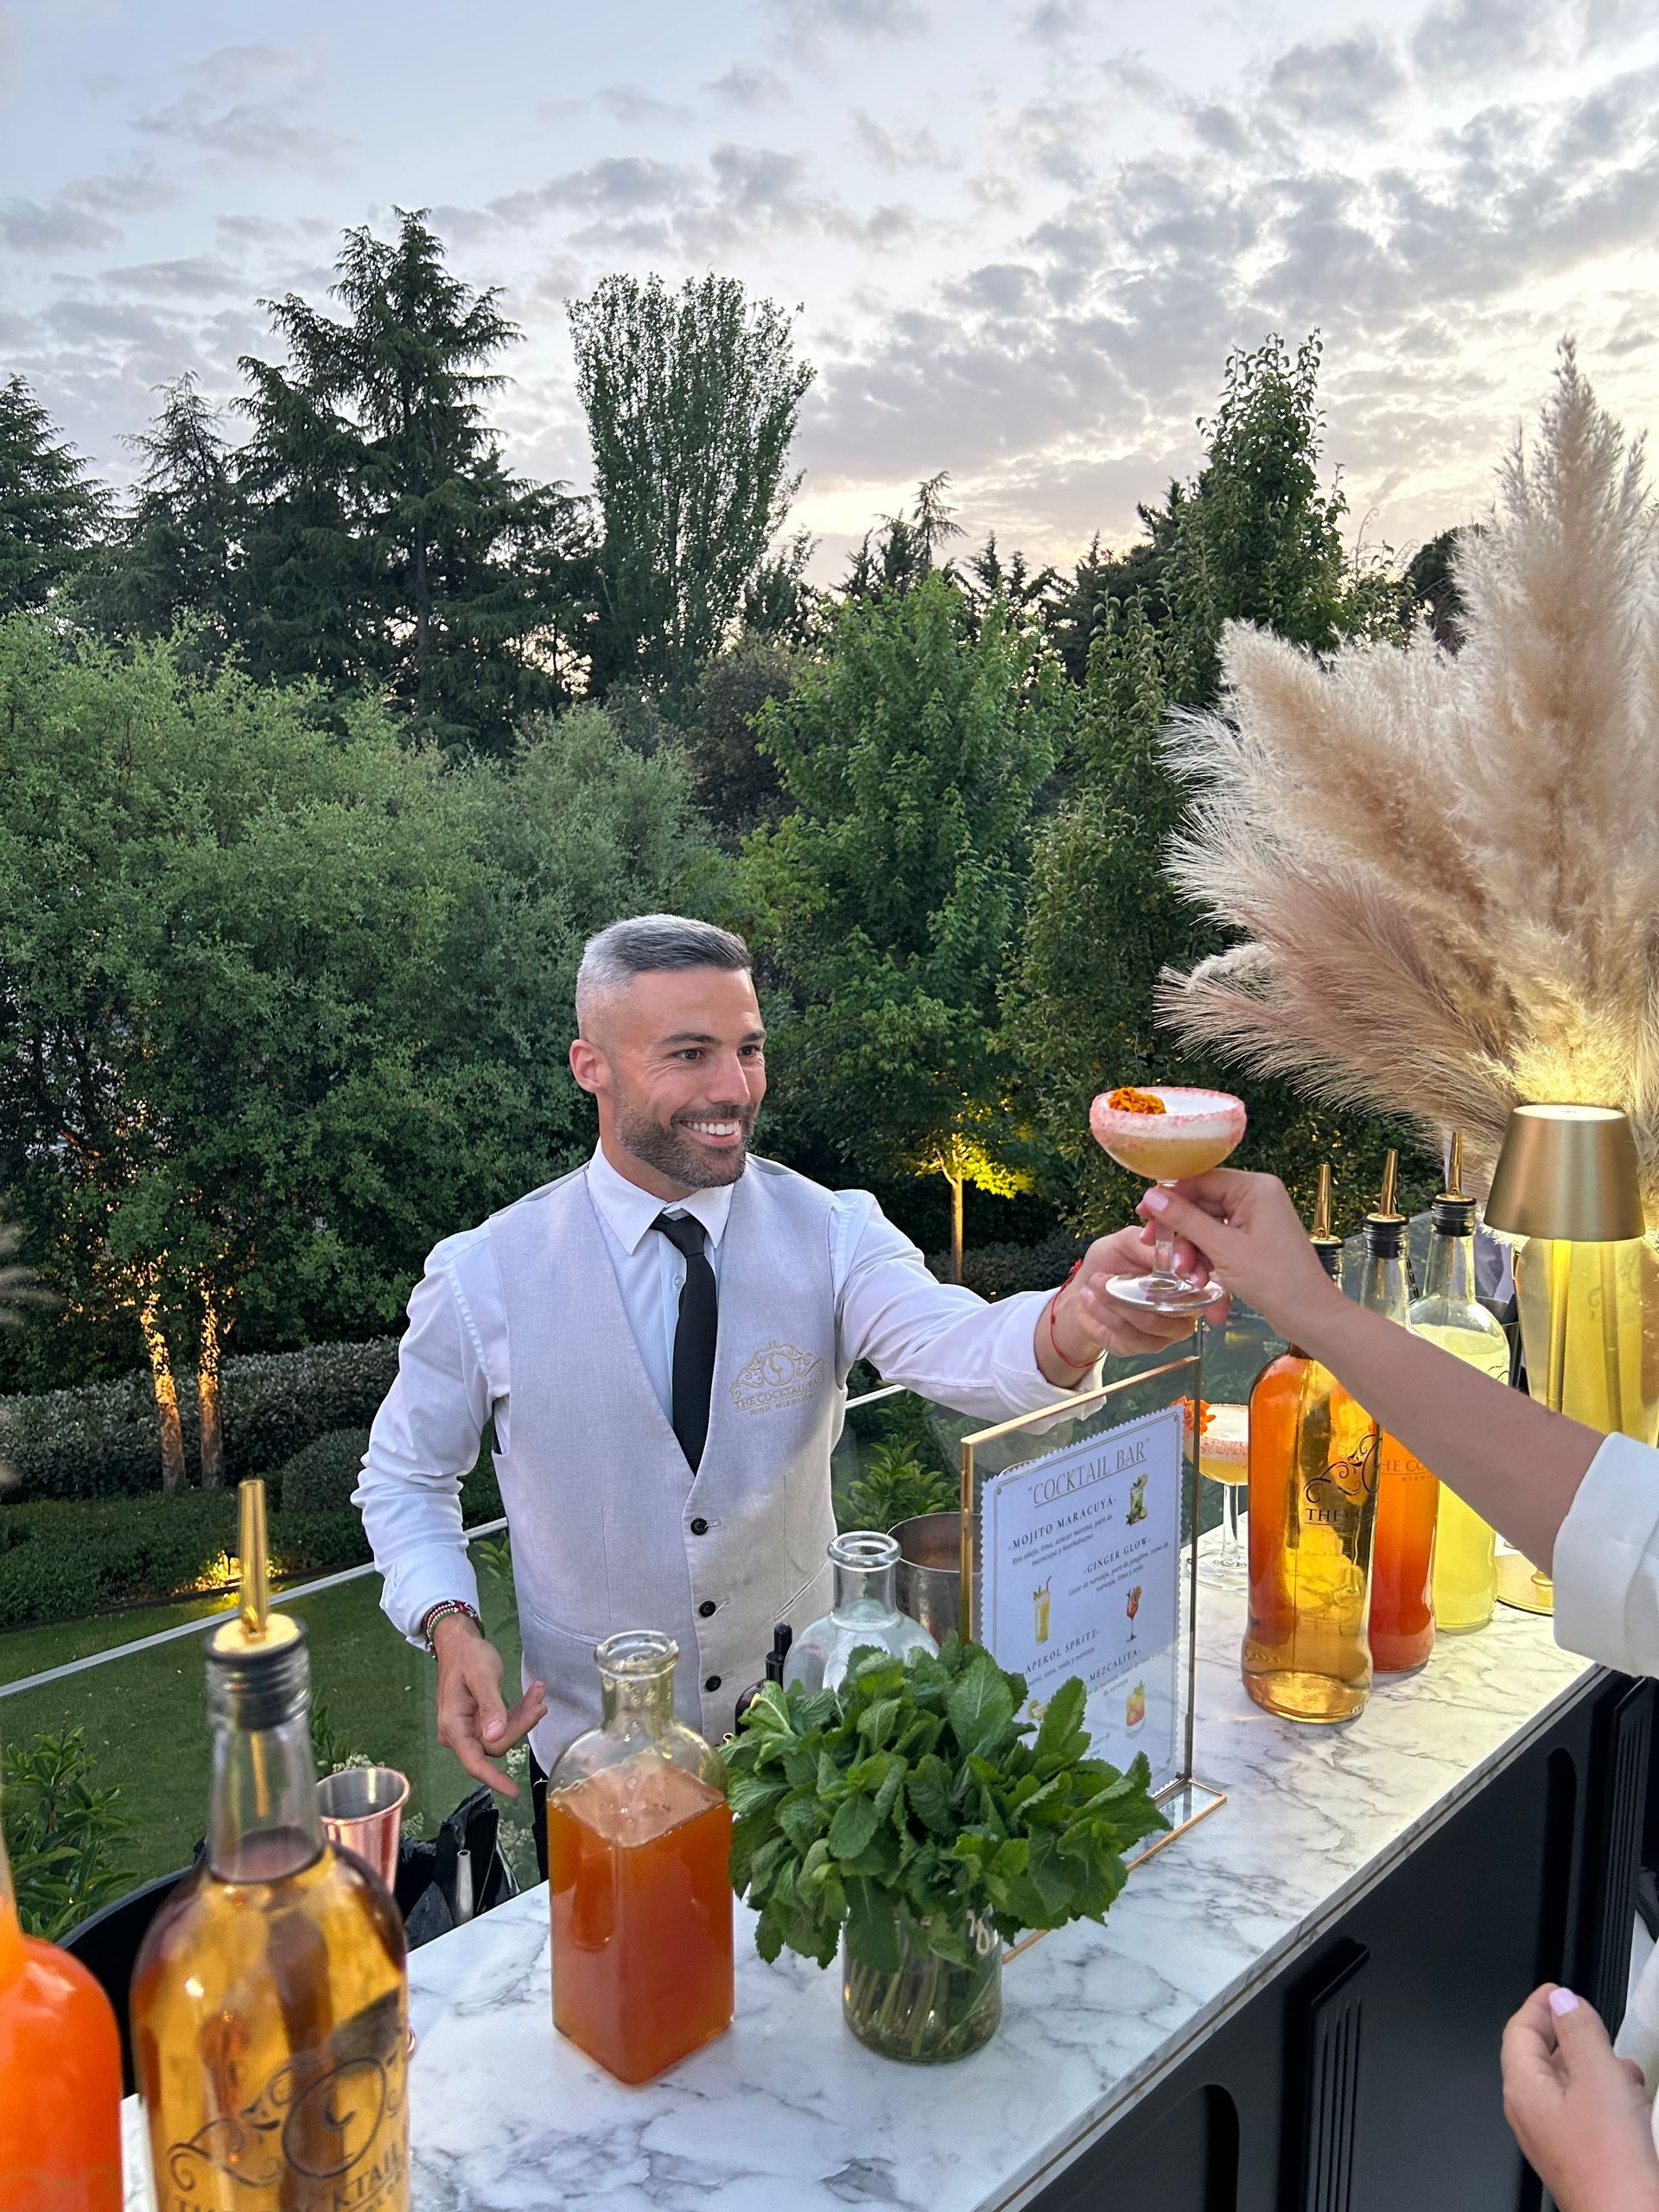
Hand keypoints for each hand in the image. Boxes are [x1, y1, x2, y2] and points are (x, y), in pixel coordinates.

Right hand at [431, 1612, 548, 1798]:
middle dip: (520, 1726)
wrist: (458, 1642)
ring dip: (523, 1717)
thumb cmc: (468, 1656)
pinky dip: (519, 1712)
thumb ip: (490, 1707)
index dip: (494, 1779)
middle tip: (540, 1702)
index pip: (475, 1762)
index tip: (514, 1791)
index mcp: (454, 1726)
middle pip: (495, 1744)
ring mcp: (469, 1728)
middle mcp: (459, 1733)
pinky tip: (533, 1695)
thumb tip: (496, 1738)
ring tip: (539, 1693)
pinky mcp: (479, 1722)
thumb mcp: (482, 1676)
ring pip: (502, 1735)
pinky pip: (502, 1724)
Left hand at [1040, 1224, 1229, 1381]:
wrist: (1083, 1291)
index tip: (1180, 1266)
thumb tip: (1169, 1257)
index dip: (1201, 1269)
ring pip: (1154, 1321)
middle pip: (1187, 1305)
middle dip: (1143, 1291)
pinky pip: (1134, 1335)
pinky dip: (1107, 1316)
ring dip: (1116, 1303)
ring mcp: (1173, 1327)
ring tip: (1093, 1284)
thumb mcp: (1122, 1242)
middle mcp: (1189, 1301)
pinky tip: (1089, 1300)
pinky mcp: (1151, 1344)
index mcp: (1189, 1270)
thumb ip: (1144, 1244)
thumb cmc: (1110, 1261)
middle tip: (1105, 1277)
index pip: (1209, 1272)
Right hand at [1137, 1169, 1343, 1343]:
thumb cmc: (1274, 1280)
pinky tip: (1198, 1280)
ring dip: (1191, 1251)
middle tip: (1158, 1251)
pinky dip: (1206, 1259)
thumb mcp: (1223, 1249)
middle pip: (1201, 1204)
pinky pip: (1219, 1240)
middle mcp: (1256, 1196)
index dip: (1169, 1196)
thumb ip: (1186, 1220)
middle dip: (1181, 1233)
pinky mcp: (1254, 1240)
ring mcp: (1256, 1219)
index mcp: (1255, 1188)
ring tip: (1185, 1276)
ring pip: (1207, 1226)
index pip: (1201, 1179)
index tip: (1142, 1212)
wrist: (1310, 1316)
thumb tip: (1152, 1194)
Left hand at [1502, 1985, 1658, 2211]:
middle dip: (1567, 2034)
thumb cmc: (1610, 2165)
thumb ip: (1578, 2032)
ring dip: (1591, 2065)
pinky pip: (1585, 2113)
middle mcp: (1531, 2115)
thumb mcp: (1597, 2079)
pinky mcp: (1579, 2156)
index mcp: (1524, 2091)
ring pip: (1566, 2086)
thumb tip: (1561, 2000)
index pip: (1518, 2032)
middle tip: (1589, 2018)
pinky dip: (1604, 2095)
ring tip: (1617, 2059)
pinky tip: (1629, 2099)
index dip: (1538, 2005)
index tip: (1557, 1990)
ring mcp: (1553, 2139)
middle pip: (1539, 2057)